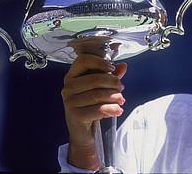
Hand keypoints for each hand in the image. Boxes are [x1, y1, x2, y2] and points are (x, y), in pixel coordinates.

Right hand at [61, 37, 126, 168]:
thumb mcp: (102, 87)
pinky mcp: (75, 115)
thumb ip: (111, 75)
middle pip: (95, 78)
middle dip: (113, 82)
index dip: (100, 62)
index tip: (112, 68)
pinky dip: (112, 109)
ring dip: (114, 96)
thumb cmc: (91, 105)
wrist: (83, 131)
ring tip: (121, 100)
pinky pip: (98, 109)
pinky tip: (118, 110)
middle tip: (121, 88)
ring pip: (98, 94)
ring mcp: (69, 102)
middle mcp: (68, 87)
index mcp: (72, 76)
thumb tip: (123, 66)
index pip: (83, 60)